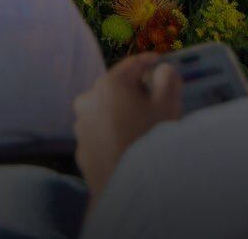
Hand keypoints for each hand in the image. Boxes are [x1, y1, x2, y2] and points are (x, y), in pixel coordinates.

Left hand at [74, 54, 181, 195]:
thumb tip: (161, 70)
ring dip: (121, 111)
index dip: (151, 62)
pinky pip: (100, 132)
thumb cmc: (149, 137)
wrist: (127, 185)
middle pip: (117, 87)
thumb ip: (167, 77)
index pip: (133, 64)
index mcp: (109, 84)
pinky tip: (128, 141)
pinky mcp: (80, 149)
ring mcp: (80, 127)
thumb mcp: (167, 102)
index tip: (163, 63)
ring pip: (106, 110)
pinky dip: (112, 131)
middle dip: (134, 89)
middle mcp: (88, 101)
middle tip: (153, 98)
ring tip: (140, 123)